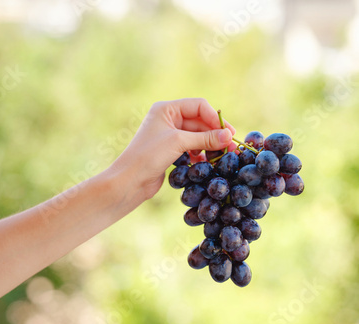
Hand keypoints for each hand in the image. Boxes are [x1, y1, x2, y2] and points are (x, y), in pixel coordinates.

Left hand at [109, 98, 236, 202]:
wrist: (129, 181)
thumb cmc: (149, 156)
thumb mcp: (179, 142)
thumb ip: (205, 138)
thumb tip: (228, 136)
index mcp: (166, 109)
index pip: (198, 106)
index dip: (215, 118)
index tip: (228, 133)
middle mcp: (167, 119)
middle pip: (199, 122)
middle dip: (214, 134)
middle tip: (230, 147)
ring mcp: (168, 135)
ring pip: (196, 136)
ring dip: (208, 145)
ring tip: (219, 157)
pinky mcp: (169, 151)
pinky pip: (190, 148)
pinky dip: (199, 154)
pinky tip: (204, 163)